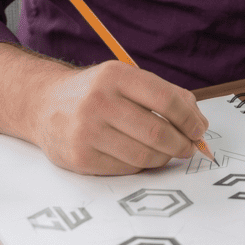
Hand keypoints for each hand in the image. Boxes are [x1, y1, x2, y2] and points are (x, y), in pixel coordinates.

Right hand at [35, 59, 209, 174]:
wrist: (45, 105)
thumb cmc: (96, 92)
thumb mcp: (125, 79)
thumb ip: (163, 93)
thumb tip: (197, 120)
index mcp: (115, 75)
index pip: (166, 99)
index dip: (189, 118)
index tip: (199, 129)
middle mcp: (99, 101)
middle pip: (157, 131)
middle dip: (182, 143)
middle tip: (189, 147)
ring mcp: (86, 131)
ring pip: (143, 156)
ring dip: (164, 158)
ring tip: (168, 153)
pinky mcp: (80, 158)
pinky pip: (125, 169)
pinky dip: (141, 166)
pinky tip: (141, 156)